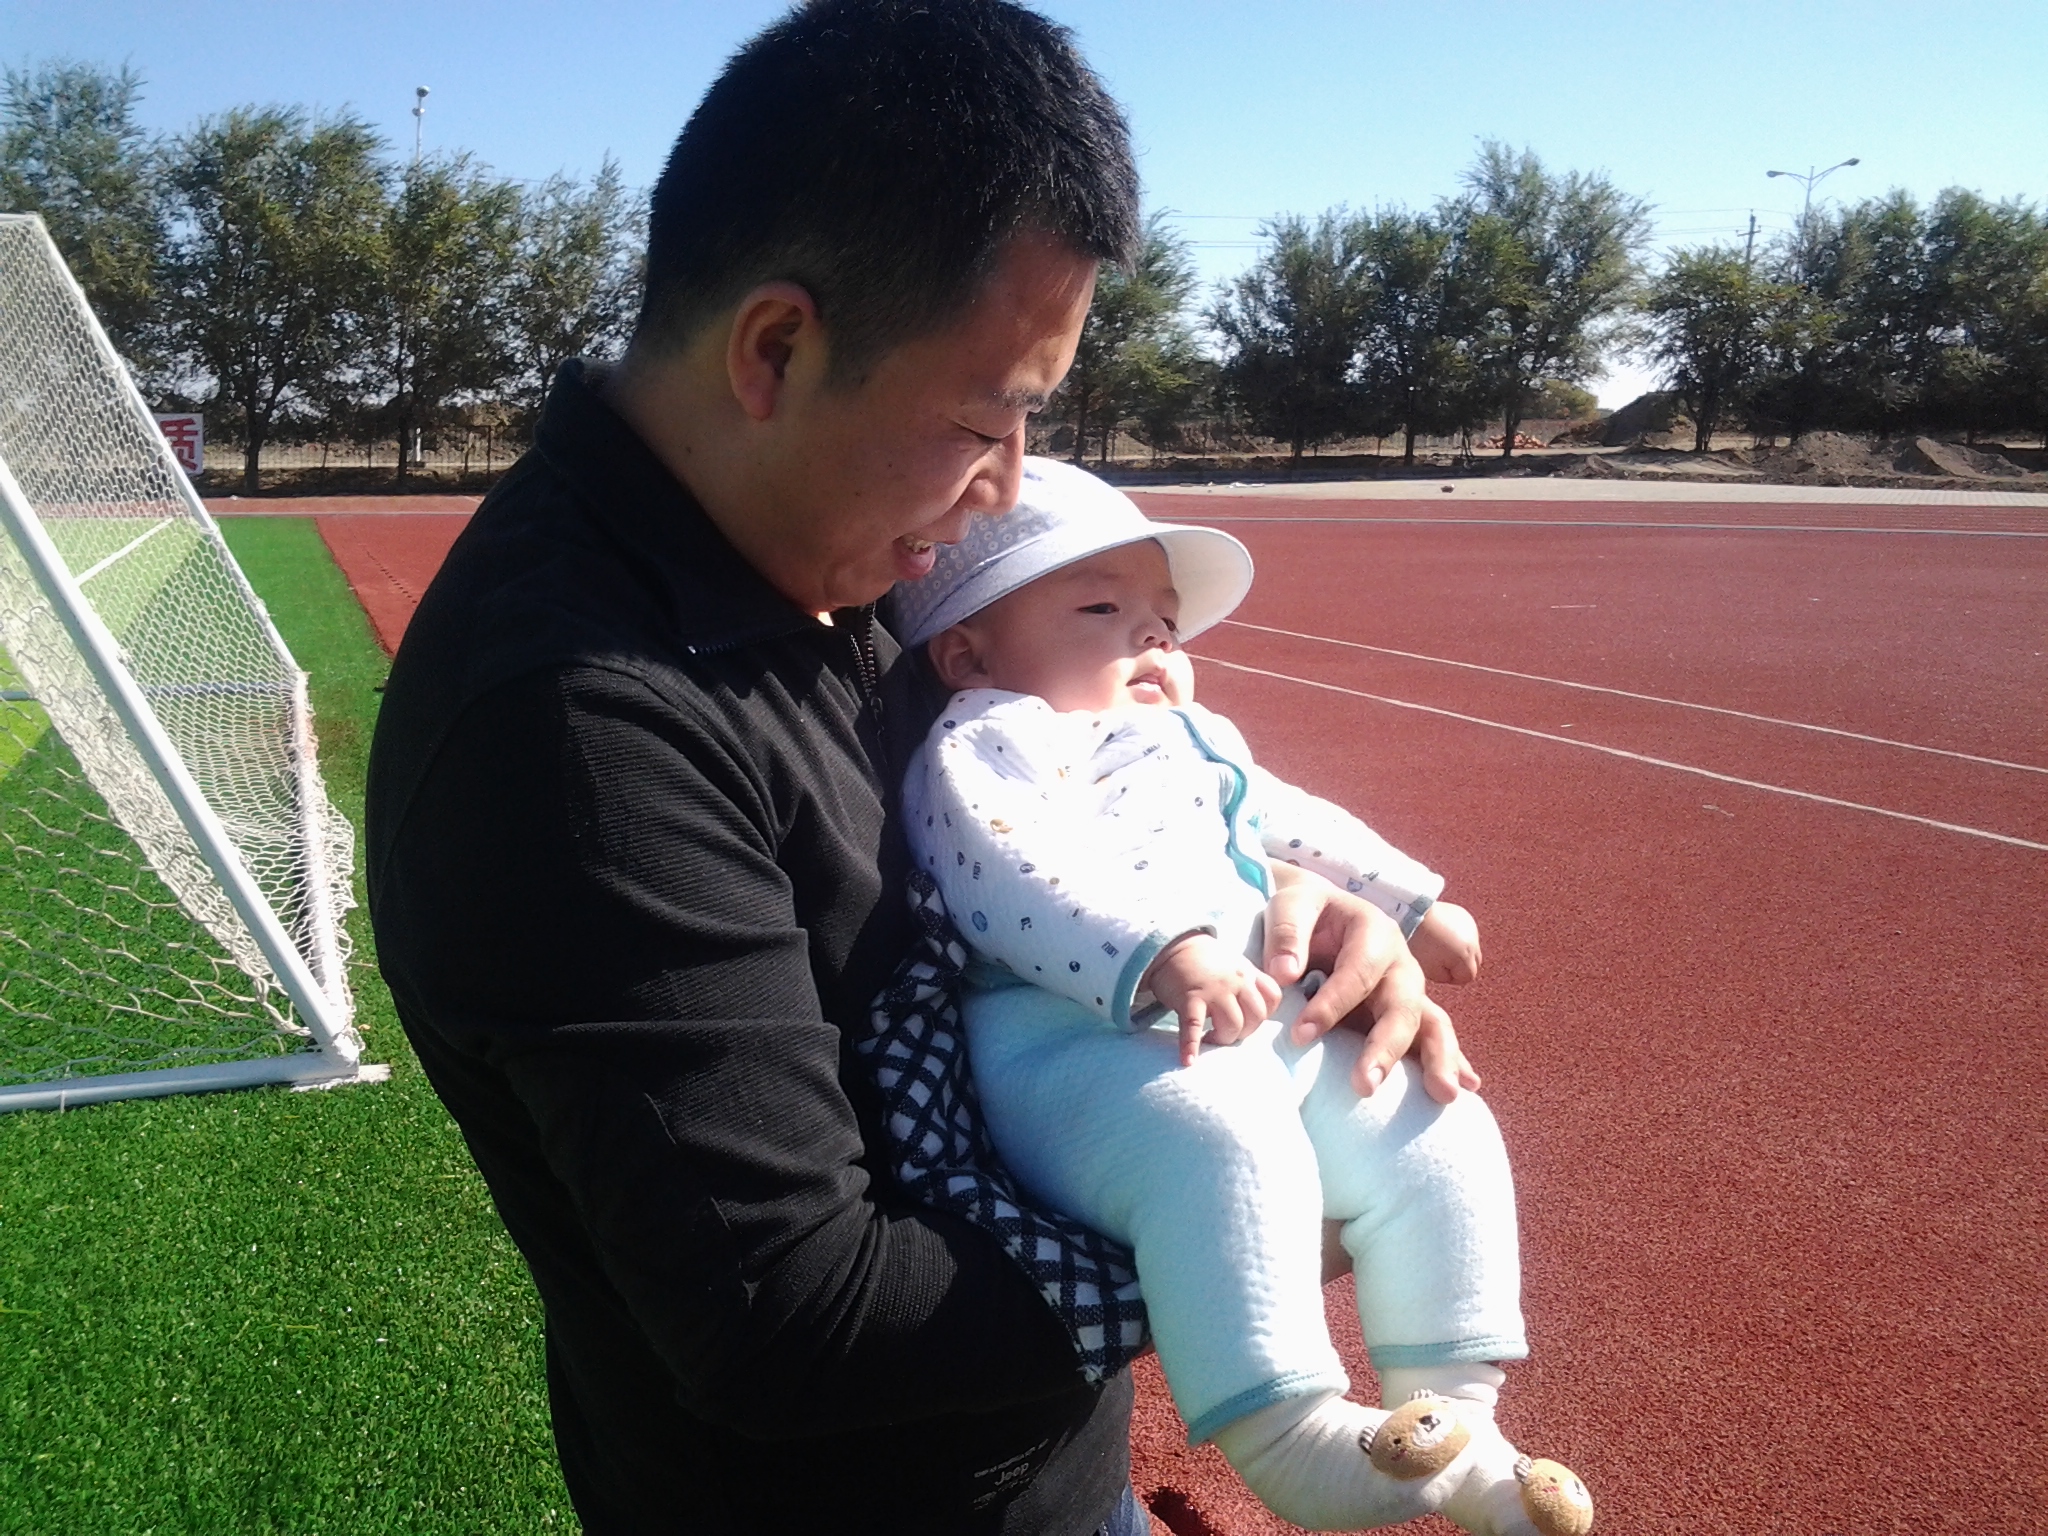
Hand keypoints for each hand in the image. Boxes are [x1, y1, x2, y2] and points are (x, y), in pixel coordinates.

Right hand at [1143, 934, 1281, 1066]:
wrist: (1172, 946)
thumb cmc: (1204, 960)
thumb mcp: (1234, 964)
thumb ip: (1248, 983)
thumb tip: (1255, 1012)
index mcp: (1248, 973)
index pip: (1273, 997)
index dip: (1264, 1013)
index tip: (1248, 1018)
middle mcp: (1236, 980)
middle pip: (1256, 1016)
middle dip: (1244, 1031)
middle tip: (1227, 1033)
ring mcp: (1213, 989)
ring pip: (1232, 1025)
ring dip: (1223, 1039)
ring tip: (1210, 1040)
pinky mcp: (1189, 998)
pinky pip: (1193, 1027)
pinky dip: (1190, 1046)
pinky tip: (1188, 1060)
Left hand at [1262, 863, 1463, 1099]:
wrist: (1319, 914)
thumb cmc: (1304, 912)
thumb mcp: (1290, 904)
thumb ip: (1287, 932)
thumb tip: (1284, 974)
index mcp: (1374, 930)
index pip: (1357, 972)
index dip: (1332, 1004)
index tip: (1300, 1035)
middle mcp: (1399, 963)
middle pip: (1403, 1004)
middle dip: (1386, 1046)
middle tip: (1364, 1085)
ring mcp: (1408, 991)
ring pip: (1432, 1024)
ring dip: (1438, 1060)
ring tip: (1442, 1096)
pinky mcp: (1406, 1015)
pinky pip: (1434, 1038)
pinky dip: (1453, 1062)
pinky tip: (1466, 1088)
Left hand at [1409, 901, 1481, 983]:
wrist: (1412, 913)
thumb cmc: (1418, 943)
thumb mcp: (1430, 970)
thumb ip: (1446, 977)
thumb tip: (1453, 975)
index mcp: (1465, 955)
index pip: (1468, 976)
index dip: (1453, 977)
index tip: (1438, 969)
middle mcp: (1473, 940)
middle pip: (1475, 962)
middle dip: (1460, 965)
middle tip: (1439, 959)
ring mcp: (1470, 927)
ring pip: (1472, 947)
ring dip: (1461, 950)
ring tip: (1439, 944)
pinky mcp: (1465, 916)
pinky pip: (1467, 933)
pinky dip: (1458, 936)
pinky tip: (1442, 933)